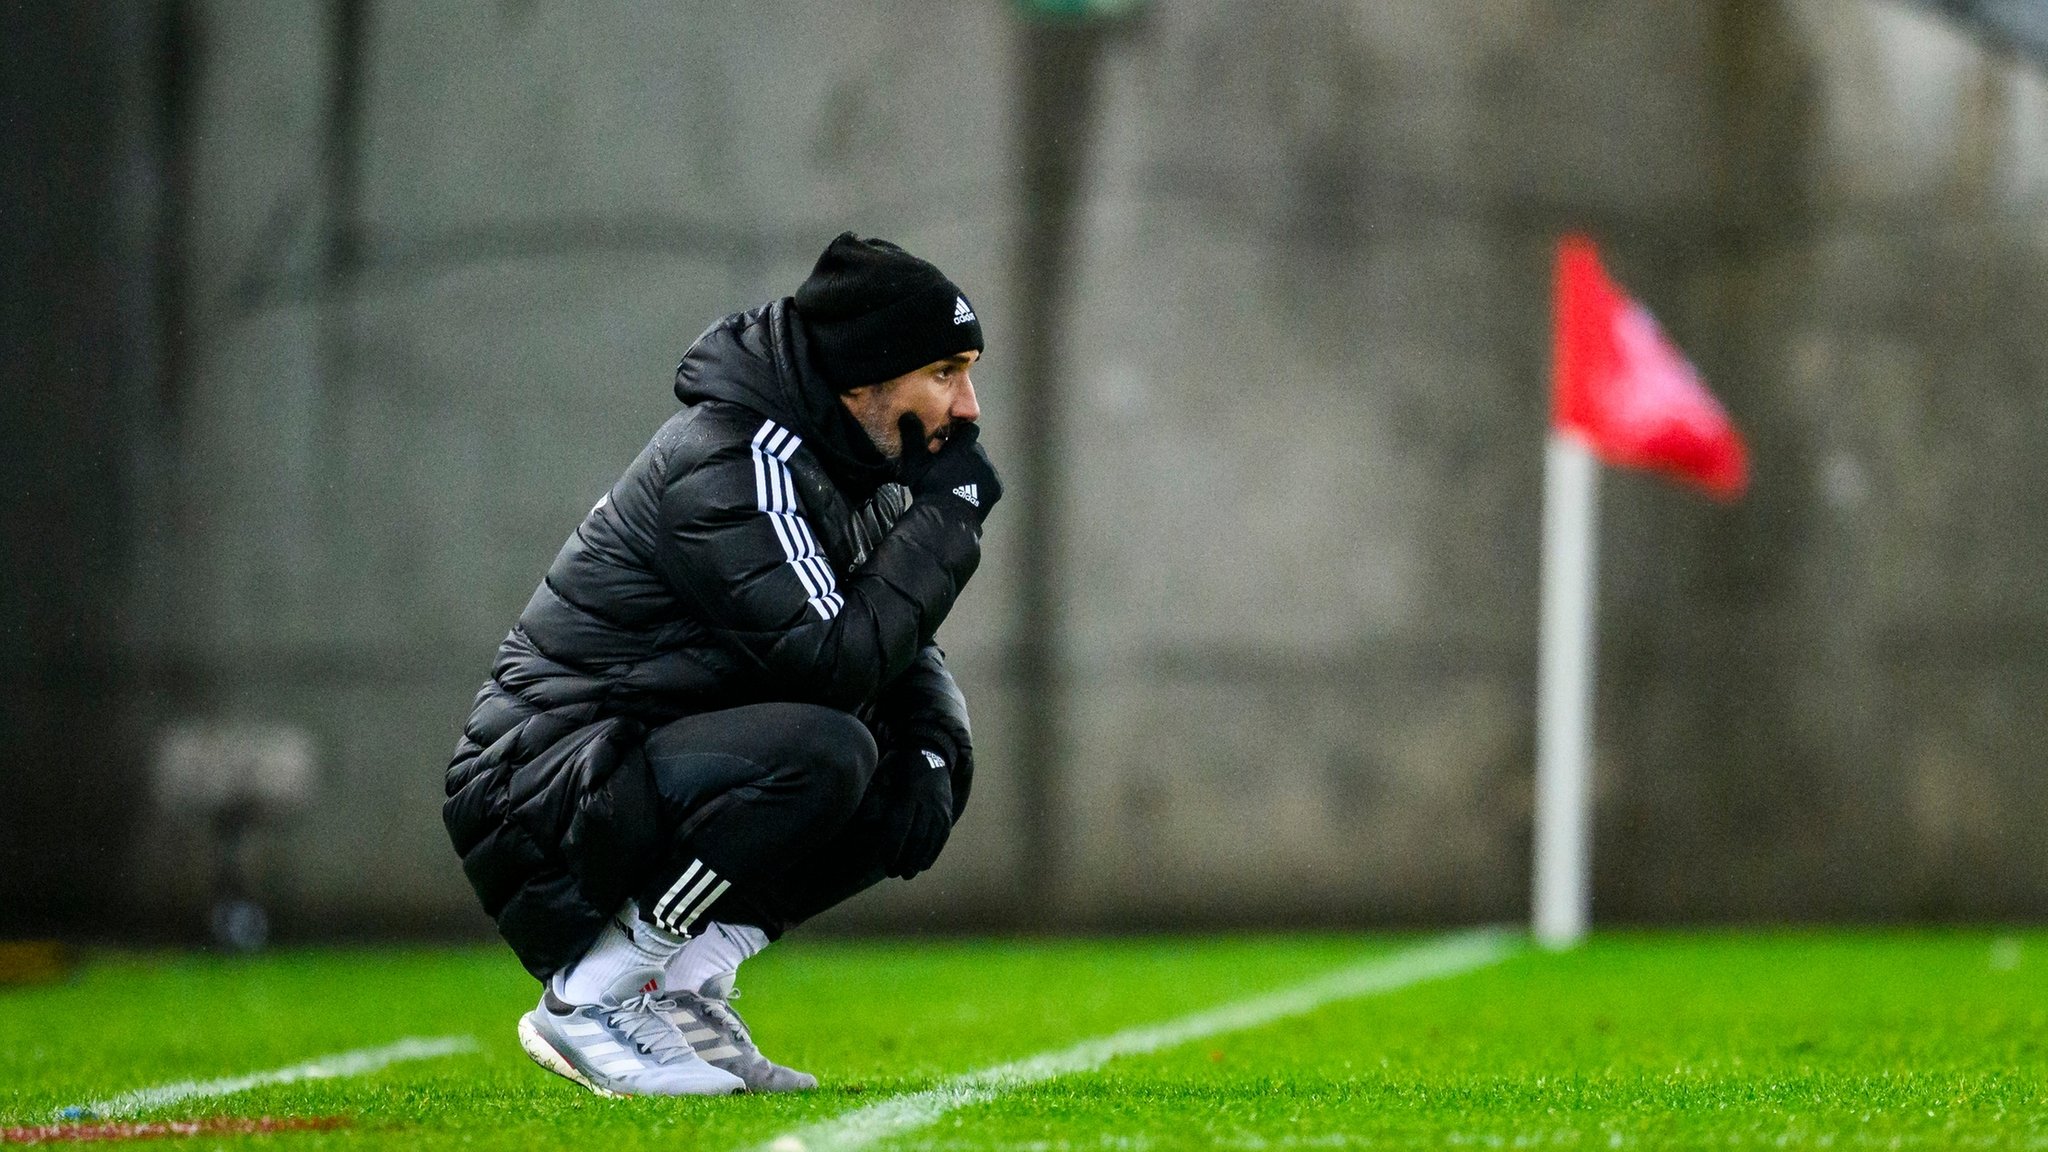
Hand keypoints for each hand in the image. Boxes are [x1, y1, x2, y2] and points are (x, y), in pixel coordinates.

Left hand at [874, 746, 954, 879]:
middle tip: (893, 873)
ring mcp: (941, 808)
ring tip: (907, 874)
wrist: (930, 751)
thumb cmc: (899, 764)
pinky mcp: (948, 813)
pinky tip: (923, 865)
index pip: (900, 826)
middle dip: (905, 859)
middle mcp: (928, 802)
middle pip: (917, 837)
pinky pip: (942, 837)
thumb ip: (874, 795)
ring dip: (919, 860)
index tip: (884, 861)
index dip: (892, 846)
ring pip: (931, 840)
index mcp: (909, 793)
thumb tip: (862, 821)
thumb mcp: (883, 773)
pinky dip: (933, 853)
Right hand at [897, 415, 1001, 522]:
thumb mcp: (915, 461)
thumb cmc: (929, 487)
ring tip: (958, 486)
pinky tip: (968, 496)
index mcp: (963, 444)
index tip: (951, 443)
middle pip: (974, 449)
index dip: (961, 435)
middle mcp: (980, 454)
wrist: (946, 518)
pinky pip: (989, 482)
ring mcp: (990, 471)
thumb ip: (913, 436)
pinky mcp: (997, 488)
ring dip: (973, 471)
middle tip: (949, 469)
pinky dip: (982, 486)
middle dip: (965, 455)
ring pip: (982, 466)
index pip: (969, 429)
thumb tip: (907, 414)